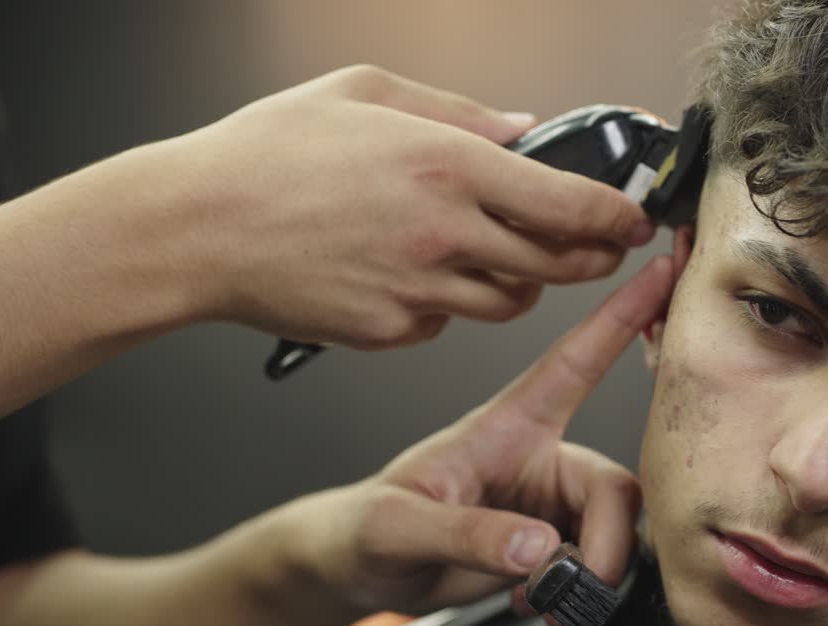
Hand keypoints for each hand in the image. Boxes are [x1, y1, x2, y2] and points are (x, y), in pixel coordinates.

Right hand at [170, 65, 653, 348]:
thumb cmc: (266, 154)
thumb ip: (457, 111)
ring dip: (520, 279)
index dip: (617, 216)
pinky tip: (420, 270)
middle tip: (592, 245)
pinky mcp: (391, 331)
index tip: (632, 217)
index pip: (570, 204)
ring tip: (494, 248)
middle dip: (588, 256)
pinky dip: (452, 301)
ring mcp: (419, 290)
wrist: (195, 228)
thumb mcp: (364, 92)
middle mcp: (444, 233)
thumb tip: (519, 131)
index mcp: (448, 165)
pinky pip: (448, 320)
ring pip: (509, 301)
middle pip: (556, 264)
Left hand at [281, 255, 674, 617]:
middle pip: (614, 484)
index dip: (621, 313)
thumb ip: (469, 534)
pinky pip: (597, 563)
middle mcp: (540, 457)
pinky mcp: (553, 543)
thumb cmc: (366, 526)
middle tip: (573, 584)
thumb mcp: (400, 526)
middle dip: (607, 541)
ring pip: (615, 528)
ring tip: (539, 597)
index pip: (574, 360)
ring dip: (589, 573)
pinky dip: (575, 592)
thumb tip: (540, 548)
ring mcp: (550, 502)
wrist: (358, 571)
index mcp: (506, 425)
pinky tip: (533, 601)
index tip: (663, 269)